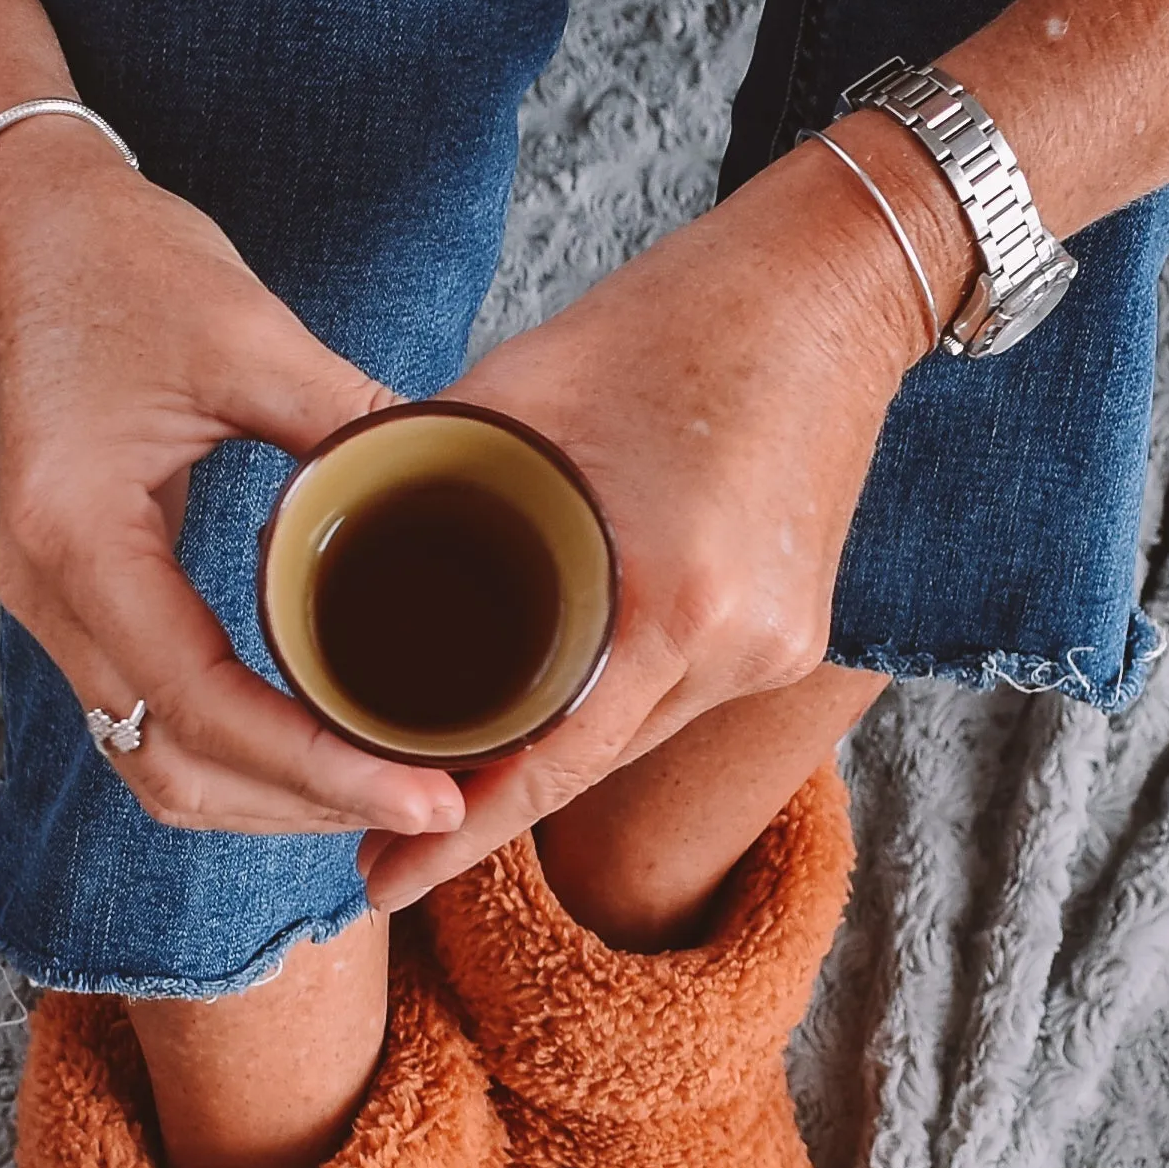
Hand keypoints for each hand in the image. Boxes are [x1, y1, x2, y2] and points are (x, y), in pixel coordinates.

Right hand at [0, 140, 465, 837]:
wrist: (37, 228)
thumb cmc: (129, 268)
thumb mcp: (254, 336)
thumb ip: (349, 428)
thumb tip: (461, 503)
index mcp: (79, 537)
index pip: (203, 703)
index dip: (317, 767)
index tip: (421, 794)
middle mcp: (46, 595)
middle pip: (172, 765)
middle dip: (304, 805)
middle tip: (425, 808)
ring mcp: (51, 609)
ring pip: (154, 765)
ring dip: (266, 801)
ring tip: (380, 797)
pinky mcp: (78, 605)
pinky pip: (149, 722)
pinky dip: (234, 759)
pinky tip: (316, 756)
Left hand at [353, 142, 935, 907]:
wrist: (838, 285)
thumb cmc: (676, 317)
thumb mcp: (519, 388)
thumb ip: (427, 469)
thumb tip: (330, 525)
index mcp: (671, 600)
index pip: (546, 766)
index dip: (452, 836)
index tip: (374, 882)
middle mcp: (739, 649)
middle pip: (589, 766)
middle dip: (487, 809)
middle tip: (386, 845)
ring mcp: (781, 648)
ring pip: (635, 735)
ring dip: (554, 752)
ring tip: (455, 772)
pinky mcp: (800, 632)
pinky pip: (681, 694)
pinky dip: (615, 698)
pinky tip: (556, 699)